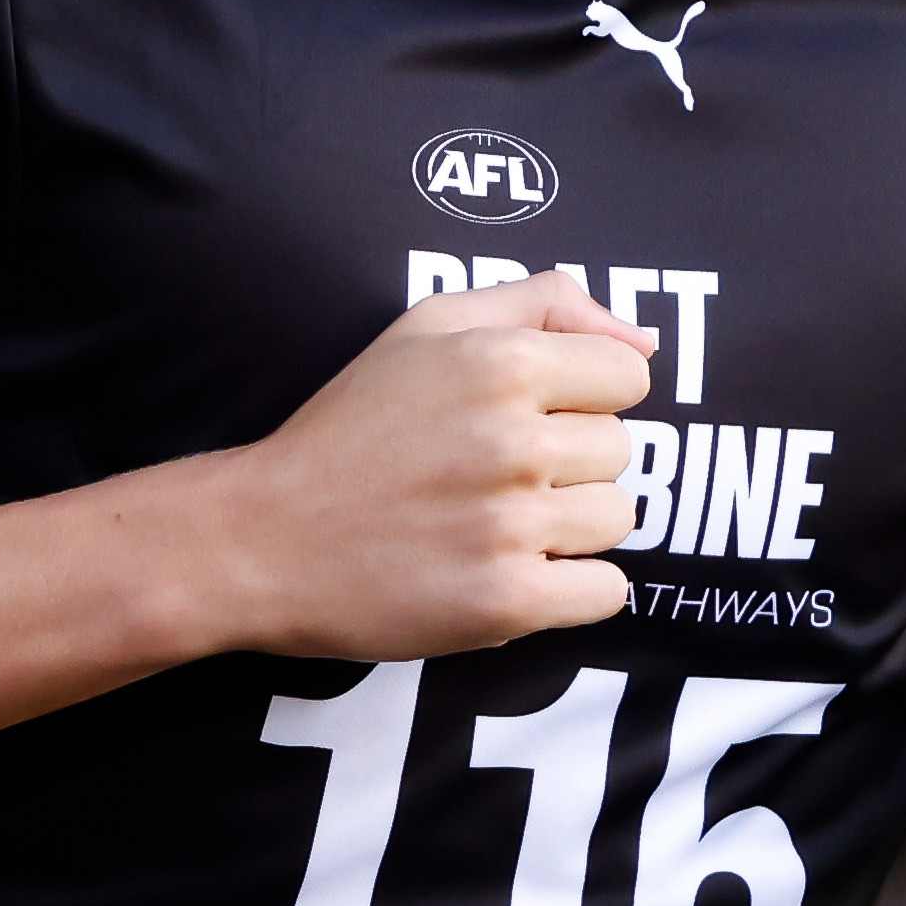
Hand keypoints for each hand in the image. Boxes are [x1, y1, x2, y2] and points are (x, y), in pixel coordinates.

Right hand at [209, 270, 650, 659]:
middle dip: (568, 462)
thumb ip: (543, 303)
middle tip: (489, 475)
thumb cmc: (349, 429)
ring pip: (619, 518)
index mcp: (500, 361)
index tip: (524, 417)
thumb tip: (644, 338)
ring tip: (494, 523)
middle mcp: (512, 438)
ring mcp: (509, 524)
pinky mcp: (505, 601)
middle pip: (621, 449)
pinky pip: (606, 592)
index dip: (580, 396)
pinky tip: (508, 571)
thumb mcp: (428, 327)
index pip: (628, 374)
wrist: (260, 539)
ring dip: (568, 526)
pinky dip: (569, 590)